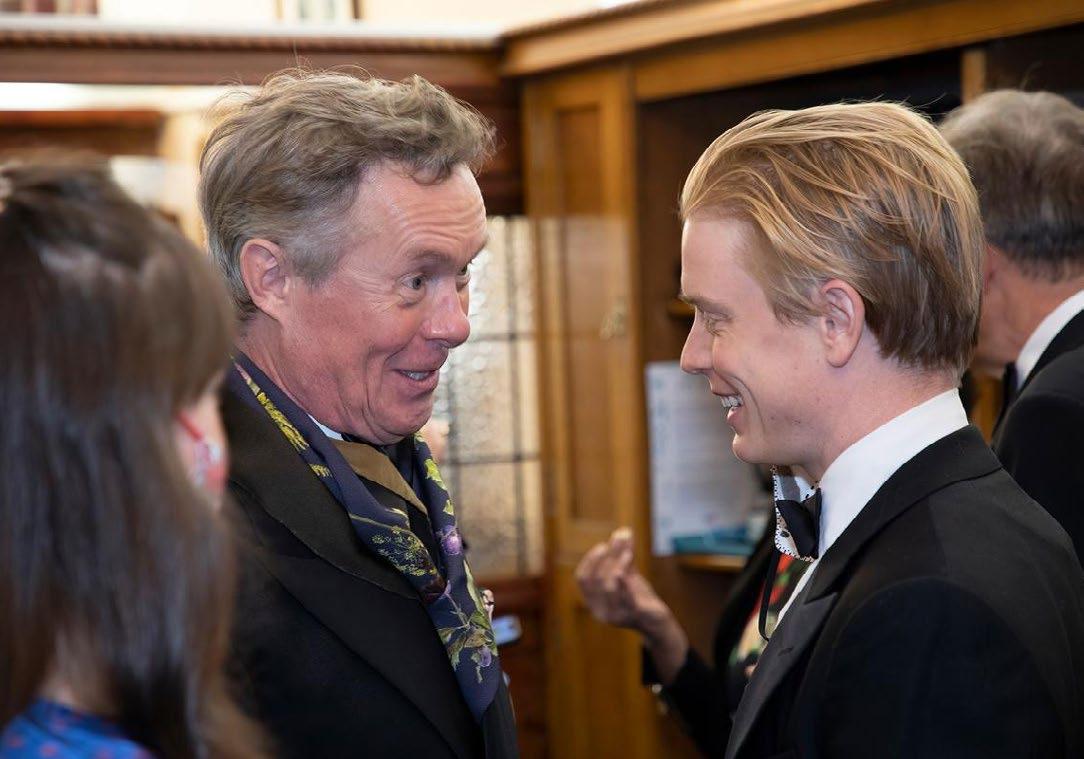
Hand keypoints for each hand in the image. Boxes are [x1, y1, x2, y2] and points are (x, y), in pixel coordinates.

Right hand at [575, 527, 688, 682]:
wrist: (657, 622)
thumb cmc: (638, 598)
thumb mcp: (628, 576)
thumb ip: (623, 556)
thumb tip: (622, 531)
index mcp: (594, 603)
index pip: (582, 579)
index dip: (590, 560)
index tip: (603, 546)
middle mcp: (602, 612)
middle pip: (597, 579)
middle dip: (607, 557)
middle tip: (619, 541)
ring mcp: (618, 616)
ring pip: (610, 586)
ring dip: (617, 563)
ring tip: (627, 551)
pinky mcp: (635, 616)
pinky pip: (627, 596)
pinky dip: (625, 577)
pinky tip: (629, 559)